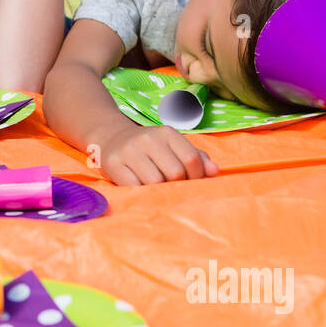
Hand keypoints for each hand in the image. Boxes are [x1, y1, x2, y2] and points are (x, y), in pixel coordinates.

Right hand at [97, 122, 218, 185]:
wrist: (111, 138)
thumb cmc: (149, 147)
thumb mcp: (172, 146)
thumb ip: (196, 157)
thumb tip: (214, 171)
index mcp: (167, 133)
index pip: (192, 158)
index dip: (197, 176)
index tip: (191, 182)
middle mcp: (148, 139)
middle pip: (175, 173)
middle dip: (178, 186)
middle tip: (173, 189)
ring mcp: (129, 151)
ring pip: (155, 182)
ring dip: (160, 191)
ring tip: (158, 190)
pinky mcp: (114, 164)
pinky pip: (134, 186)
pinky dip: (142, 193)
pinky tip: (143, 190)